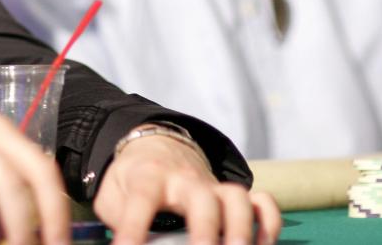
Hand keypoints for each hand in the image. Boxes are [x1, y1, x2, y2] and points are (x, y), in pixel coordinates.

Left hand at [93, 132, 280, 244]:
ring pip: (236, 198)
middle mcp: (185, 179)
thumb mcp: (112, 194)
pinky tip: (263, 244)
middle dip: (205, 229)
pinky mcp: (231, 194)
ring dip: (242, 228)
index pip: (143, 199)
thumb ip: (117, 217)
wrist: (156, 146)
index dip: (135, 228)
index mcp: (149, 176)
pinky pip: (262, 201)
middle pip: (201, 197)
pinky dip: (269, 223)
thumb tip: (128, 243)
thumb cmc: (131, 179)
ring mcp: (213, 186)